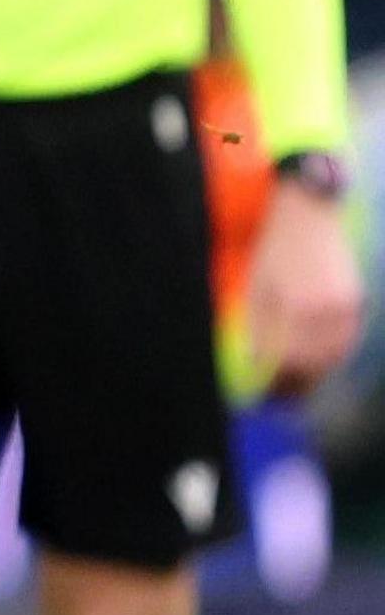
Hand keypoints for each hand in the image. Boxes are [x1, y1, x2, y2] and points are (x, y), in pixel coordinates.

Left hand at [249, 182, 366, 399]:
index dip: (277, 383)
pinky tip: (318, 364)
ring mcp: (347, 306)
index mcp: (297, 308)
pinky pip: (346, 340)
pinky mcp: (356, 301)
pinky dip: (332, 357)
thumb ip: (260, 327)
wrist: (310, 214)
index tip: (264, 395)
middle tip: (280, 400)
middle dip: (297, 386)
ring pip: (334, 356)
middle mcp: (326, 311)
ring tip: (297, 388)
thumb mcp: (258, 286)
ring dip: (316, 376)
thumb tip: (258, 362)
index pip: (289, 362)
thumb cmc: (275, 249)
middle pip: (315, 365)